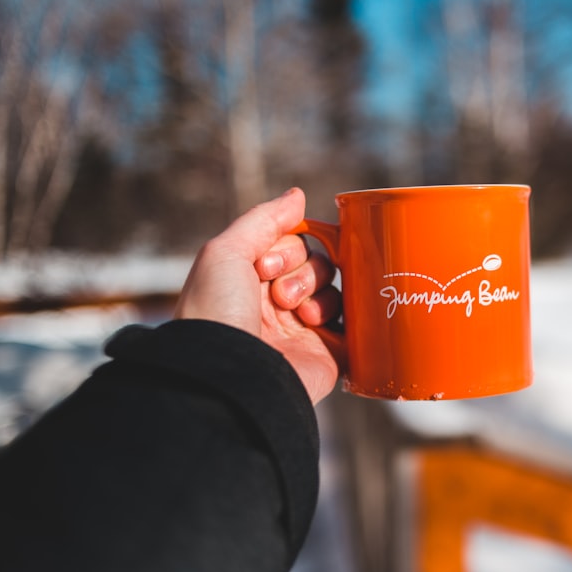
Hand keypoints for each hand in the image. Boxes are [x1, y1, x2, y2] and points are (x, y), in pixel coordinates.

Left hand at [174, 187, 342, 403]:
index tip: (263, 268)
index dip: (285, 248)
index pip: (290, 244)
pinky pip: (355, 323)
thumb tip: (298, 197)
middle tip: (279, 297)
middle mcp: (276, 304)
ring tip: (297, 315)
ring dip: (317, 293)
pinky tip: (316, 323)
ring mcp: (304, 330)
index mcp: (250, 281)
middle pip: (316, 261)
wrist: (230, 375)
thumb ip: (263, 220)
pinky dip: (344, 314)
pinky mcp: (329, 354)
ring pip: (335, 288)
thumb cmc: (216, 314)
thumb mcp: (225, 252)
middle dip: (302, 271)